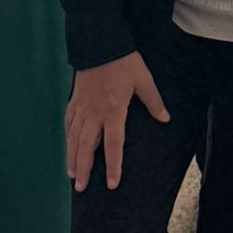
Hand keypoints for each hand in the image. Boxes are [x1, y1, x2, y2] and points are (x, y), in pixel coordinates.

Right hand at [64, 51, 168, 191]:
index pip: (113, 145)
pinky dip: (68, 137)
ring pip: (74, 138)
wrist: (99, 42)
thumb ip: (153, 101)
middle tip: (81, 189)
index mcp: (113, 111)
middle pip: (87, 148)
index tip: (112, 184)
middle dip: (84, 169)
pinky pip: (69, 123)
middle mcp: (94, 113)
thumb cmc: (124, 61)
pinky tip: (68, 146)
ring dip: (72, 158)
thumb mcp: (144, 79)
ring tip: (71, 176)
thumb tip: (165, 119)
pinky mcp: (75, 99)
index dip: (112, 166)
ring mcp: (82, 107)